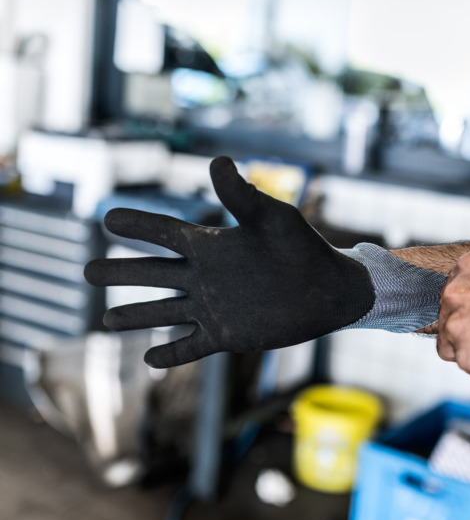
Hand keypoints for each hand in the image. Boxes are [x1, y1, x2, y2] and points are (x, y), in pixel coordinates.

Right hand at [84, 156, 374, 367]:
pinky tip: (149, 359)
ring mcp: (213, 308)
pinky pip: (191, 346)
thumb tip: (216, 160)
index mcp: (211, 245)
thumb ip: (242, 196)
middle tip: (88, 270)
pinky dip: (171, 354)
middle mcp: (206, 276)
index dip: (137, 225)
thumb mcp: (272, 218)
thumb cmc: (304, 249)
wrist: (330, 291)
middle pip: (153, 273)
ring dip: (135, 315)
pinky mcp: (227, 336)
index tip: (107, 217)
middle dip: (121, 272)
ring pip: (164, 312)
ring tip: (105, 320)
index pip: (164, 233)